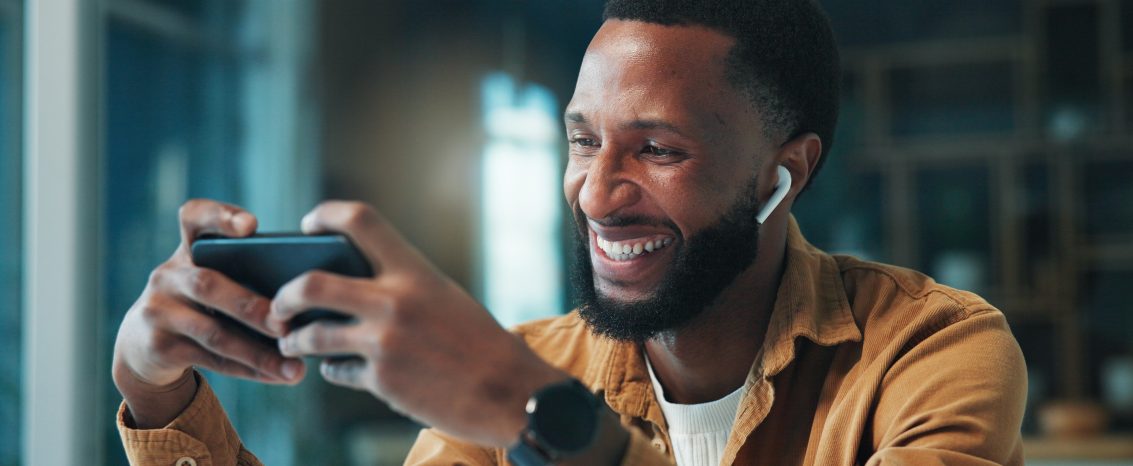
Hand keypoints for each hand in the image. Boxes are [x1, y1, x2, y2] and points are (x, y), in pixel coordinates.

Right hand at [112, 199, 304, 427]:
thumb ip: (248, 277)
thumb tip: (308, 297)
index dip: (221, 216)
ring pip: (214, 333)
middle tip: (287, 325)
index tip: (252, 226)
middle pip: (208, 285)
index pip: (194, 217)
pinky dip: (250, 369)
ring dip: (259, 352)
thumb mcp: (213, 280)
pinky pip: (212, 360)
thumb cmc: (202, 303)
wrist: (142, 344)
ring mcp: (158, 311)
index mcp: (188, 249)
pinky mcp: (158, 346)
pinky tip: (280, 375)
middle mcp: (168, 275)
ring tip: (295, 368)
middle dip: (251, 307)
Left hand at [269, 201, 566, 446]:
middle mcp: (394, 302)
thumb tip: (351, 286)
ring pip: (312, 335)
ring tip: (292, 340)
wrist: (510, 391)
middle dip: (285, 294)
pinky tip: (336, 369)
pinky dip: (332, 370)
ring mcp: (384, 344)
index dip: (325, 215)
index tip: (308, 224)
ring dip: (295, 338)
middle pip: (312, 283)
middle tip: (279, 302)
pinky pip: (337, 371)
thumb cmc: (479, 341)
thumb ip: (400, 285)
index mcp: (414, 271)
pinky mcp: (382, 382)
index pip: (360, 220)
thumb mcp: (443, 296)